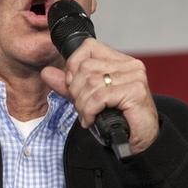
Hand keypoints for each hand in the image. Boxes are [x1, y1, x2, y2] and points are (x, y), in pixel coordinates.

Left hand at [41, 38, 158, 154]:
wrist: (140, 141)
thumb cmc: (118, 118)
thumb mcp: (88, 98)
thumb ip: (68, 85)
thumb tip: (46, 73)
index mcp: (119, 60)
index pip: (88, 47)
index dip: (73, 66)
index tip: (73, 86)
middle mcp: (129, 65)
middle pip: (85, 67)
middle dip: (76, 91)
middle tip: (83, 107)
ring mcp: (134, 76)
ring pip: (90, 83)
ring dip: (83, 105)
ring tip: (88, 115)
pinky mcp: (135, 91)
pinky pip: (99, 97)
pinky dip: (90, 111)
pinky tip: (92, 120)